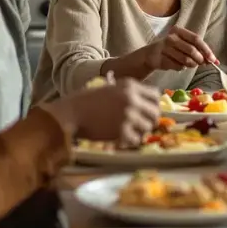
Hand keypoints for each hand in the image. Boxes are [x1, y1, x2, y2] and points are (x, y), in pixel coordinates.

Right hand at [44, 77, 160, 147]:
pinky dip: (130, 141)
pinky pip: (136, 140)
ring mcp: (128, 115)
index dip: (153, 105)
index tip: (147, 111)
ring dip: (140, 132)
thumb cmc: (86, 101)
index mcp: (130, 86)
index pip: (156, 95)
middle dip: (149, 120)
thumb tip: (145, 104)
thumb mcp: (110, 89)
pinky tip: (121, 139)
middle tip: (140, 125)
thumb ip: (129, 93)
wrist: (70, 113)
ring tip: (130, 132)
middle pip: (155, 112)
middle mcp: (132, 99)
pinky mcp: (122, 131)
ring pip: (148, 127)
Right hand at [136, 27, 218, 71]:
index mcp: (179, 31)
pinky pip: (177, 66)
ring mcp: (165, 48)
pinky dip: (181, 68)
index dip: (206, 50)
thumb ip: (198, 51)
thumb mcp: (184, 46)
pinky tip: (178, 65)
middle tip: (202, 64)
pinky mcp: (161, 58)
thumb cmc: (171, 50)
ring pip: (185, 60)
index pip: (196, 39)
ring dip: (191, 65)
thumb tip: (214, 60)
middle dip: (200, 59)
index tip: (213, 59)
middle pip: (192, 50)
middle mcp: (171, 37)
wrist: (150, 55)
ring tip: (189, 65)